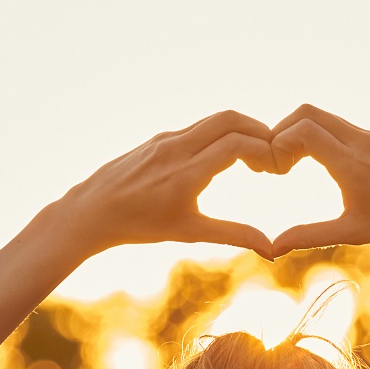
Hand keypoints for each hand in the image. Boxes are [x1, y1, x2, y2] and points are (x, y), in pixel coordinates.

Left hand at [58, 110, 278, 258]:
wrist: (93, 211)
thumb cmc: (140, 226)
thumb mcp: (190, 233)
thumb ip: (234, 235)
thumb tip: (271, 249)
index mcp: (186, 173)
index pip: (236, 144)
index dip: (264, 150)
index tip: (276, 168)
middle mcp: (176, 148)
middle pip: (229, 119)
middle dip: (259, 130)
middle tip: (273, 153)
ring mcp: (166, 139)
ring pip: (213, 120)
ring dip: (240, 130)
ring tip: (254, 155)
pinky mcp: (158, 138)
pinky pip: (197, 127)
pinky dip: (219, 134)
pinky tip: (225, 155)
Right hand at [266, 104, 369, 262]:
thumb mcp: (353, 232)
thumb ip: (309, 235)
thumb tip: (273, 248)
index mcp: (352, 162)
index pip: (302, 131)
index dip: (278, 144)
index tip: (275, 171)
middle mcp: (362, 140)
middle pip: (308, 112)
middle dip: (282, 130)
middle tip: (276, 161)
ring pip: (326, 117)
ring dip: (302, 133)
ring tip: (293, 164)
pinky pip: (343, 127)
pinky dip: (323, 136)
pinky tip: (322, 164)